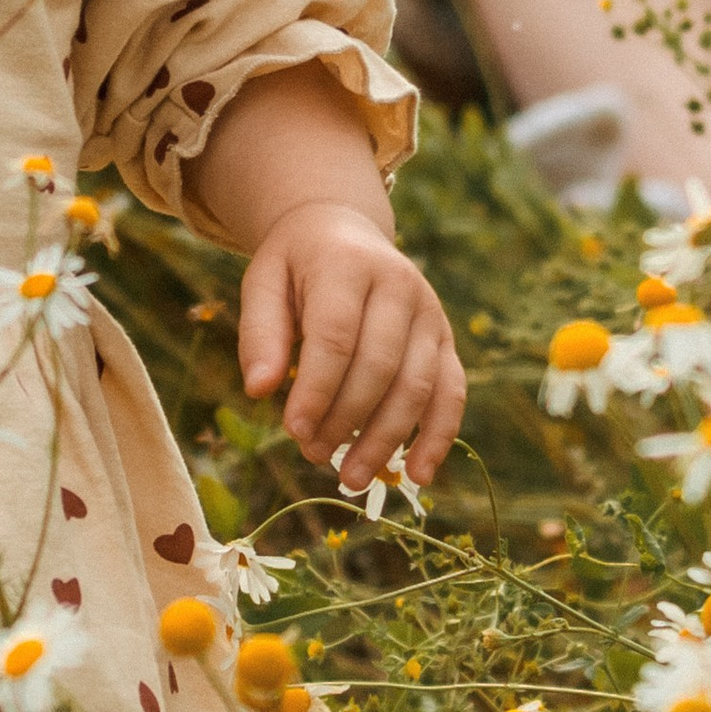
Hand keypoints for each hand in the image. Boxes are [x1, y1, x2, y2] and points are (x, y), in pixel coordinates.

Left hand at [237, 198, 464, 491]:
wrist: (344, 233)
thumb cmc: (296, 267)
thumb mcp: (263, 283)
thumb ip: (260, 333)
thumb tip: (259, 390)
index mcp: (348, 264)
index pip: (336, 336)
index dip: (317, 389)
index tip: (292, 431)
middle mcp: (399, 284)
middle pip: (379, 365)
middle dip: (345, 419)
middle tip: (311, 454)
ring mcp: (429, 312)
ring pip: (418, 385)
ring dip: (386, 438)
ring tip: (351, 479)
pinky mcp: (445, 338)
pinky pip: (452, 391)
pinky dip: (439, 436)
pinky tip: (419, 475)